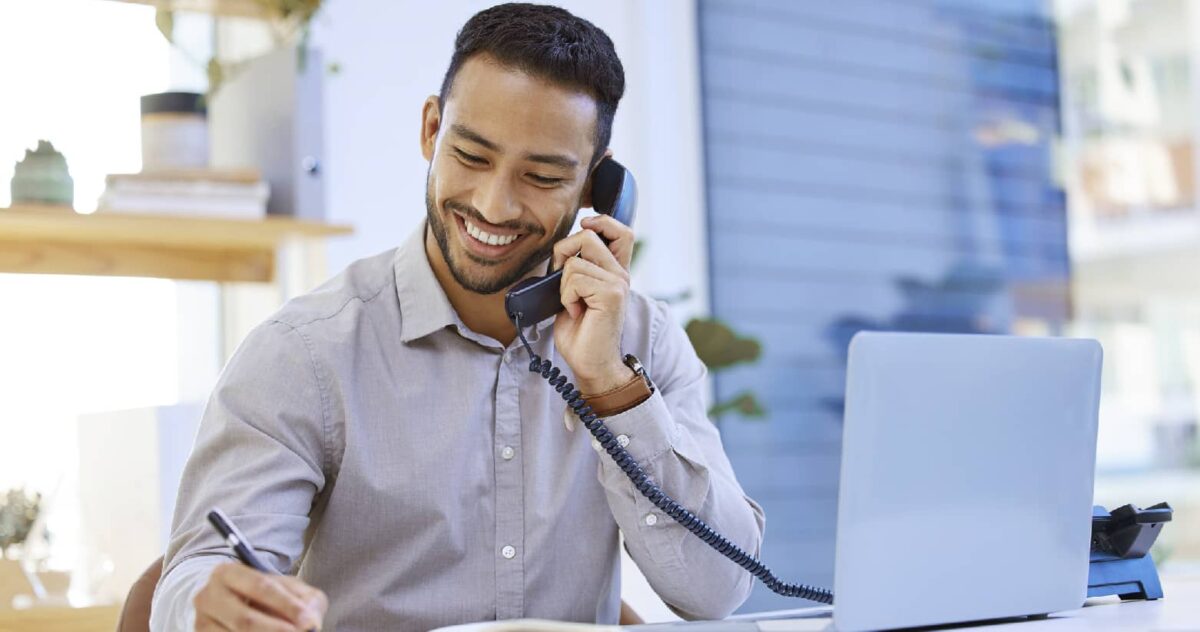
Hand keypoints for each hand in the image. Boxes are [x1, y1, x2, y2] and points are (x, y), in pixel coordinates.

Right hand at [194, 562, 326, 630]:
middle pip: (244, 619)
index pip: (260, 587)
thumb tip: (310, 623)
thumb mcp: (287, 588)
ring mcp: (202, 624)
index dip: (286, 605)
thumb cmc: (266, 596)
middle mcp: (208, 597)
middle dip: (276, 630)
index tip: (307, 620)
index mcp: (228, 573)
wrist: (233, 604)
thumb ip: (304, 600)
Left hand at [552, 214, 635, 394]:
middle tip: (564, 283)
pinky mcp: (611, 294)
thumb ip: (576, 268)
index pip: (621, 231)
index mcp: (615, 272)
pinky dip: (566, 296)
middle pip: (587, 235)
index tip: (584, 228)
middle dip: (563, 253)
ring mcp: (618, 283)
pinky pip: (574, 279)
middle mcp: (621, 274)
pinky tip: (576, 312)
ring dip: (563, 285)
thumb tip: (562, 249)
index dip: (601, 222)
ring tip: (573, 305)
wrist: (590, 363)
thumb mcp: (575, 293)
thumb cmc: (580, 332)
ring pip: (574, 261)